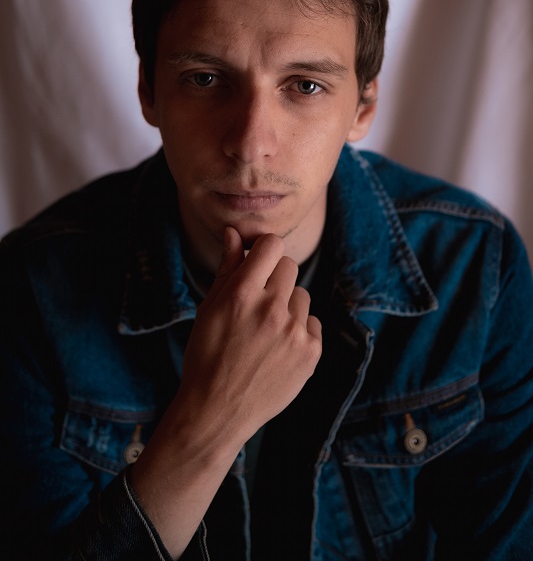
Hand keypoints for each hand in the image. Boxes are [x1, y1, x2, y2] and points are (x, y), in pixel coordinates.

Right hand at [178, 226, 321, 446]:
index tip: (257, 261)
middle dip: (274, 277)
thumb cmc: (206, 356)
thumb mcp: (209, 309)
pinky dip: (299, 331)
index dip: (264, 249)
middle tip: (257, 302)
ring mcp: (293, 332)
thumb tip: (233, 232)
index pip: (271, 245)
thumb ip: (227, 267)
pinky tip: (278, 349)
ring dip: (287, 306)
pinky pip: (313, 323)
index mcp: (242, 294)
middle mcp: (270, 308)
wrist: (216, 412)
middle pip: (289, 266)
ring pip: (302, 295)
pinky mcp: (310, 353)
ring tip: (265, 331)